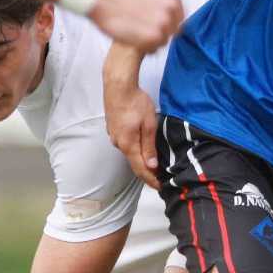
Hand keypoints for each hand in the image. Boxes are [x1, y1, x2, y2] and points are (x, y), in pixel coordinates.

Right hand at [88, 0, 181, 51]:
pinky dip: (143, 48)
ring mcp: (165, 20)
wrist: (102, 0)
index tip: (148, 20)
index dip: (164, 22)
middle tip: (139, 26)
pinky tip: (131, 37)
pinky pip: (154, 50)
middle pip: (174, 30)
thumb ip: (165, 4)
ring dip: (150, 41)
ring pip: (164, 41)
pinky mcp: (156, 35)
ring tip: (134, 30)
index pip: (178, 17)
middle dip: (159, 32)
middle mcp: (173, 5)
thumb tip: (175, 23)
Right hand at [103, 46, 160, 187]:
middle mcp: (118, 143)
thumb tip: (152, 165)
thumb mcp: (148, 125)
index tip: (160, 187)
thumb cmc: (135, 102)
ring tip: (152, 164)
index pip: (140, 169)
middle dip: (146, 172)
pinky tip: (141, 146)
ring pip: (129, 152)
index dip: (150, 180)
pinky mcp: (113, 128)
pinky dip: (134, 148)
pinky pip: (125, 143)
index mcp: (128, 145)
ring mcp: (113, 135)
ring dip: (140, 159)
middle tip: (159, 178)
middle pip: (134, 162)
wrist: (118, 85)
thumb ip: (149, 146)